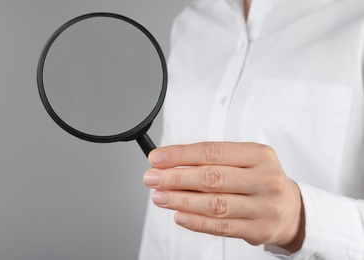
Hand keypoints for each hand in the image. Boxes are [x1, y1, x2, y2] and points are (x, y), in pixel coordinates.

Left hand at [143, 142, 304, 251]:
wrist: (292, 210)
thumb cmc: (260, 180)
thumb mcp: (245, 161)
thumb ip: (212, 160)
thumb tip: (171, 162)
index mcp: (258, 155)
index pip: (212, 152)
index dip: (181, 155)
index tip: (157, 158)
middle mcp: (264, 179)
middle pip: (212, 178)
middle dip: (176, 178)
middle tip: (152, 178)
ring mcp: (264, 206)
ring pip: (215, 204)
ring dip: (181, 200)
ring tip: (159, 197)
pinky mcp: (260, 229)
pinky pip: (222, 227)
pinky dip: (197, 222)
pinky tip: (179, 216)